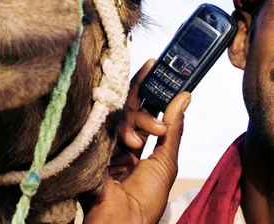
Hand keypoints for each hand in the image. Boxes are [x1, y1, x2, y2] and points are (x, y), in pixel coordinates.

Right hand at [82, 60, 191, 223]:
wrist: (123, 221)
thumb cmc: (146, 199)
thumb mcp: (166, 161)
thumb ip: (173, 128)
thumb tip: (184, 97)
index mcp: (137, 144)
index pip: (143, 108)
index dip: (149, 88)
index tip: (155, 64)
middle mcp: (118, 139)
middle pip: (128, 105)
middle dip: (141, 92)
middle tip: (153, 76)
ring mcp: (103, 140)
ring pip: (117, 113)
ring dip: (133, 122)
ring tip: (138, 143)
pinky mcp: (89, 143)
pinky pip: (101, 122)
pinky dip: (115, 126)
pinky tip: (124, 130)